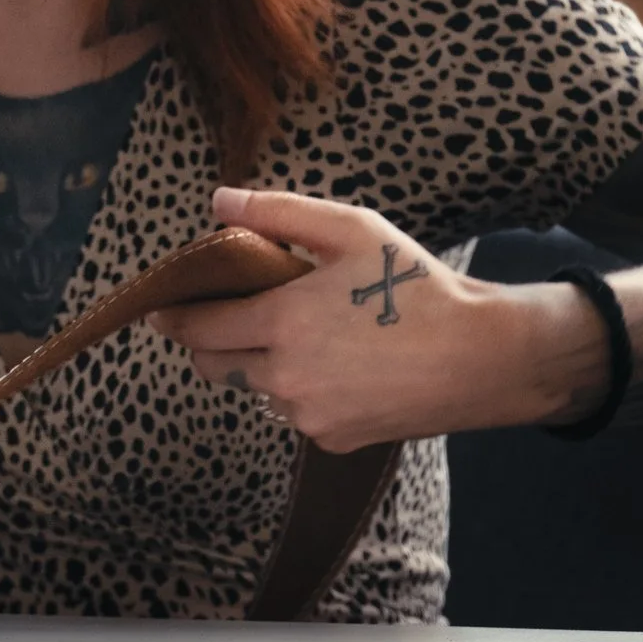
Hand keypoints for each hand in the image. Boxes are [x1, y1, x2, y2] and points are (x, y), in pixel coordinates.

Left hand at [147, 188, 604, 451]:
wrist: (481, 357)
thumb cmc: (415, 286)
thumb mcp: (351, 230)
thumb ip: (278, 212)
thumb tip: (219, 201)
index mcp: (282, 323)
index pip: (198, 326)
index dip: (174, 316)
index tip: (161, 309)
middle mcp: (284, 377)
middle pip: (213, 365)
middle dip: (211, 340)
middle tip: (234, 315)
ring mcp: (307, 415)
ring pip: (257, 389)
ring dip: (263, 365)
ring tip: (308, 335)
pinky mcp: (332, 440)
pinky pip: (296, 413)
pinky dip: (303, 391)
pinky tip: (342, 366)